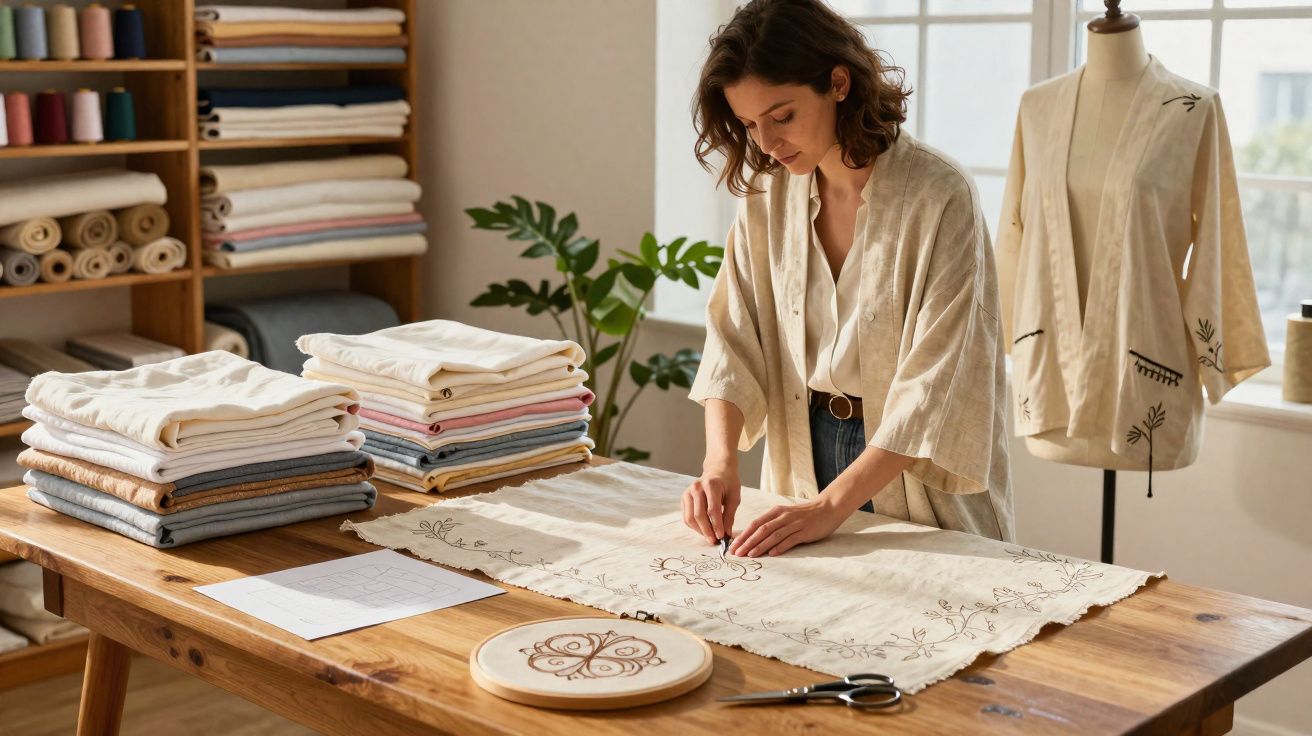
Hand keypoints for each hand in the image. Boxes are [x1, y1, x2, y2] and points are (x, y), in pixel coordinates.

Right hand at [681, 462, 739, 545]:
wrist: (717, 470)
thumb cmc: (728, 483)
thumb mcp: (734, 497)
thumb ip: (730, 515)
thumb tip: (726, 533)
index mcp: (711, 485)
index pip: (712, 510)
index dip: (717, 525)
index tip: (722, 537)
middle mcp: (696, 487)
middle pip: (699, 515)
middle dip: (707, 531)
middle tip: (714, 541)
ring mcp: (688, 492)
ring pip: (690, 518)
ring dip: (700, 530)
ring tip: (710, 537)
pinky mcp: (684, 498)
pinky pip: (686, 517)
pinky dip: (694, 526)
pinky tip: (703, 530)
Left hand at [728, 497, 846, 557]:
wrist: (828, 507)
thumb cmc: (805, 514)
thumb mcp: (786, 515)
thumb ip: (772, 524)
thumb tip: (755, 538)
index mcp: (776, 512)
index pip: (755, 524)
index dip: (743, 535)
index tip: (733, 546)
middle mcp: (783, 517)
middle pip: (761, 530)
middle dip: (747, 542)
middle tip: (737, 553)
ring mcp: (794, 524)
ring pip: (773, 535)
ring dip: (760, 545)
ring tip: (750, 555)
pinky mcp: (805, 531)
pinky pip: (790, 539)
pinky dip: (780, 547)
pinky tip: (772, 554)